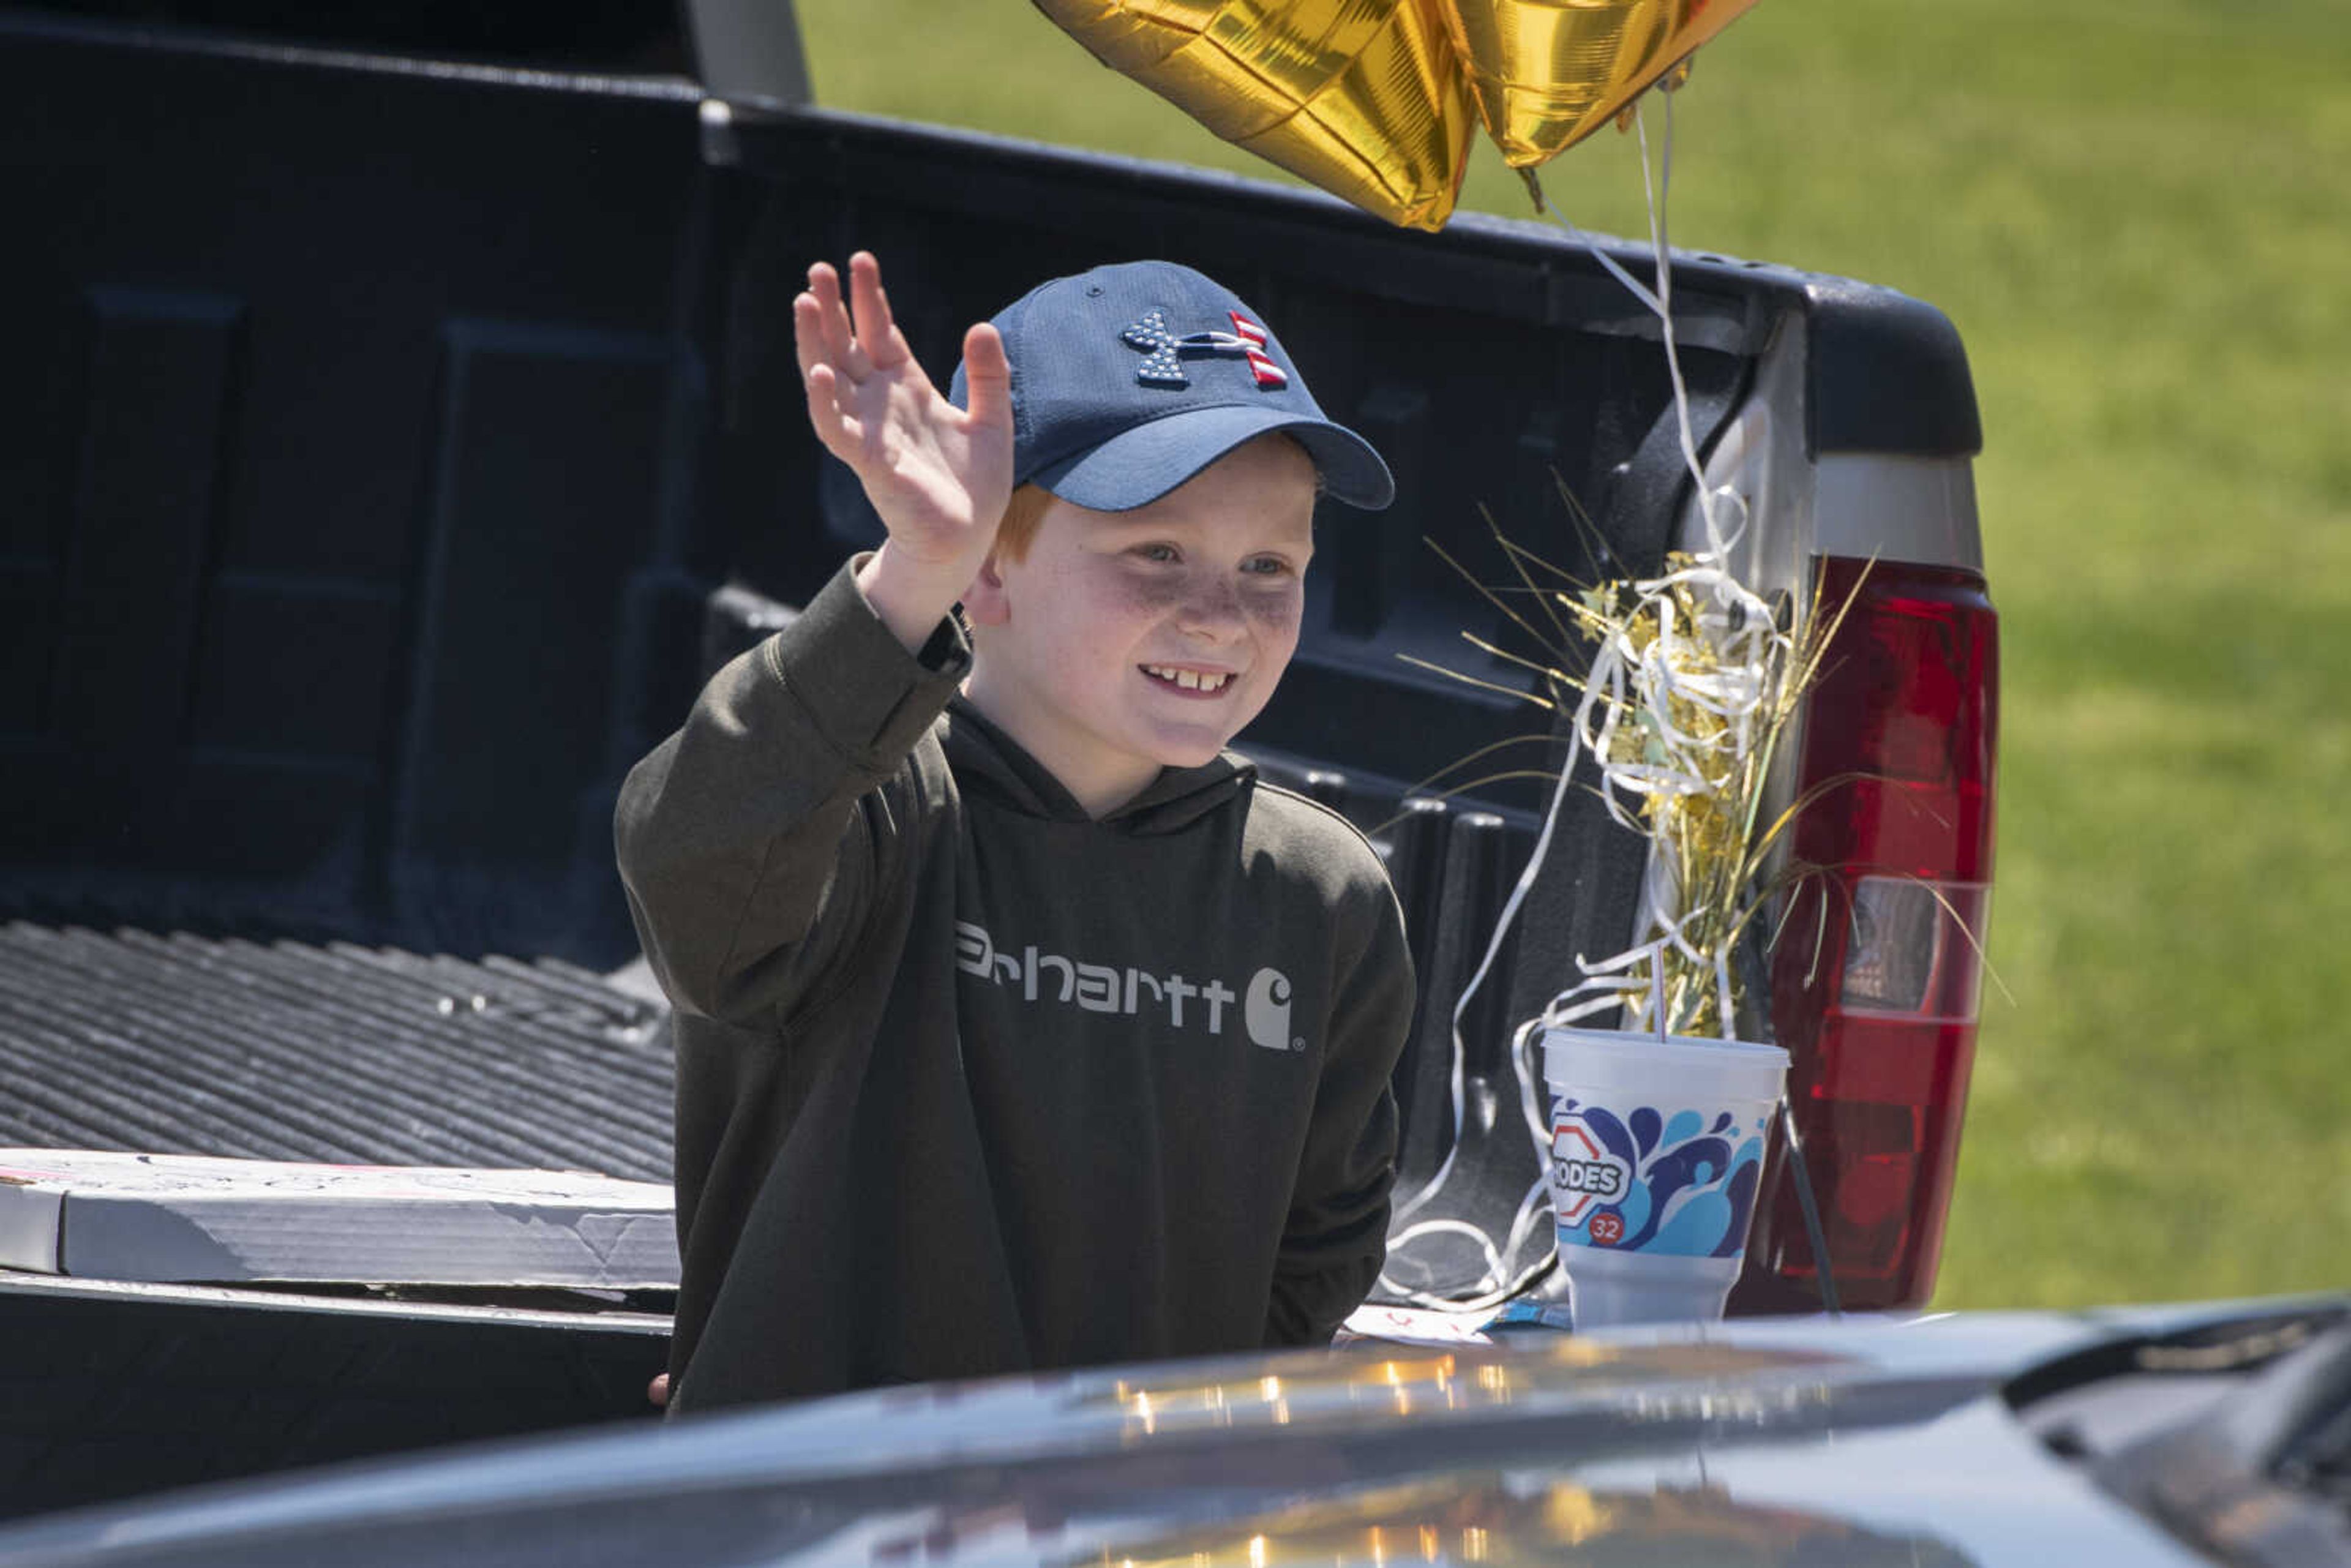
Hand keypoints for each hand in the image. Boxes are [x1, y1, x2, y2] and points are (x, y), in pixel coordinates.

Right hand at [796, 253, 1013, 645]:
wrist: (967, 540)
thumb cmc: (973, 486)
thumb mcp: (992, 421)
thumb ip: (990, 376)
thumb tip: (982, 325)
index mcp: (906, 389)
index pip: (880, 332)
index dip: (869, 298)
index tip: (861, 260)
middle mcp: (880, 404)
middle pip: (847, 345)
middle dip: (832, 307)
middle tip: (819, 267)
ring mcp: (870, 431)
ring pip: (830, 378)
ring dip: (814, 341)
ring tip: (804, 301)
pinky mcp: (869, 463)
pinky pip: (838, 428)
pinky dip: (826, 400)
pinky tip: (819, 371)